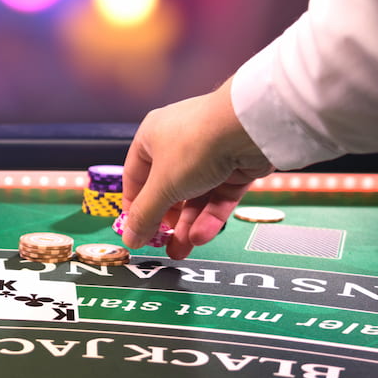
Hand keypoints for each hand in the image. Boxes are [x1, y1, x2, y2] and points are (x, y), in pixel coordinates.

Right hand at [121, 79, 274, 258]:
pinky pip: (218, 196)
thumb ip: (145, 215)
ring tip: (181, 250)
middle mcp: (179, 144)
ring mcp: (209, 155)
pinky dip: (209, 216)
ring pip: (195, 197)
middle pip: (168, 190)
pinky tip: (201, 235)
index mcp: (152, 138)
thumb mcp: (162, 185)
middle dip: (166, 221)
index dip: (135, 206)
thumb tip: (129, 238)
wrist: (248, 127)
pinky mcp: (234, 167)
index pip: (136, 177)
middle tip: (163, 244)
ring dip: (187, 225)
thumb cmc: (197, 143)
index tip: (136, 231)